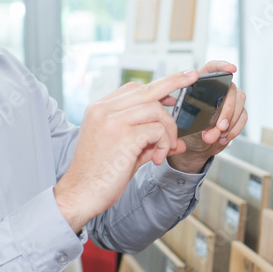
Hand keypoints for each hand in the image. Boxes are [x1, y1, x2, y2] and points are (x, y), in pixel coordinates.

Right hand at [54, 69, 199, 231]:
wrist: (80, 194)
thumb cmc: (100, 175)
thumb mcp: (125, 151)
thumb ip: (149, 142)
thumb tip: (178, 142)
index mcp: (99, 109)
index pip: (134, 88)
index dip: (158, 87)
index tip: (175, 90)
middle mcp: (104, 109)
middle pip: (147, 88)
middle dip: (174, 81)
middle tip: (192, 77)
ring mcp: (113, 120)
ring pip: (156, 110)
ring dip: (168, 130)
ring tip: (164, 150)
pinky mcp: (123, 135)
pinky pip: (157, 130)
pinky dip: (164, 143)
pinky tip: (157, 158)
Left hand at [167, 61, 247, 173]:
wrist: (195, 145)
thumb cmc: (188, 131)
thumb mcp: (186, 126)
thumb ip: (197, 127)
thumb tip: (210, 132)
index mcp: (201, 85)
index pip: (213, 68)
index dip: (222, 66)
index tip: (232, 69)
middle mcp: (218, 89)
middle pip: (230, 89)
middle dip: (227, 109)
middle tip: (220, 126)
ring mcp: (230, 99)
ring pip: (240, 101)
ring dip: (231, 120)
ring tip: (218, 135)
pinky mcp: (238, 112)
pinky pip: (243, 116)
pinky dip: (234, 129)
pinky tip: (224, 137)